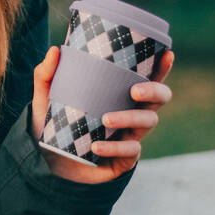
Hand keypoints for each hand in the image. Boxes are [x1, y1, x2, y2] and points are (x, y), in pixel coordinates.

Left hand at [31, 47, 173, 183]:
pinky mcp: (124, 159)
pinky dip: (114, 148)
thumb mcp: (46, 99)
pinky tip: (96, 147)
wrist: (47, 164)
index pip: (148, 78)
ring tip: (105, 120)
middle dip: (154, 91)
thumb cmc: (54, 125)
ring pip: (148, 122)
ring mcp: (130, 137)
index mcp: (120, 95)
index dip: (162, 67)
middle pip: (160, 99)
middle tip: (134, 91)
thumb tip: (55, 50)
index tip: (168, 54)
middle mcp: (132, 113)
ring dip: (130, 118)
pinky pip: (130, 151)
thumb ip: (46, 74)